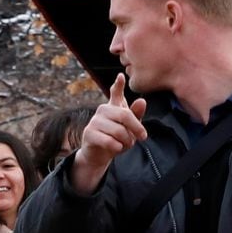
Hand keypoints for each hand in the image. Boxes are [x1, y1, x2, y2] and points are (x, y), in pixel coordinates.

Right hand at [71, 73, 147, 194]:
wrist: (98, 156)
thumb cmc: (115, 139)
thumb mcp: (129, 128)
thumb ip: (136, 116)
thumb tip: (142, 100)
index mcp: (113, 106)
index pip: (116, 93)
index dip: (119, 85)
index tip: (121, 76)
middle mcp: (103, 110)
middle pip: (125, 115)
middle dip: (136, 128)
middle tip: (142, 137)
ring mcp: (94, 121)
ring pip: (118, 130)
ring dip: (126, 141)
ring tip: (126, 145)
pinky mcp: (89, 133)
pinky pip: (108, 140)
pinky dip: (116, 147)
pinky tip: (117, 148)